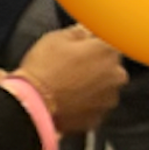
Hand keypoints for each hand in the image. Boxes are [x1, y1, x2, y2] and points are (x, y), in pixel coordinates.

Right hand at [16, 24, 126, 138]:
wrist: (32, 104)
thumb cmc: (44, 69)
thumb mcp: (57, 37)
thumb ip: (80, 31)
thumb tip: (87, 31)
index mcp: (109, 50)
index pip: (111, 40)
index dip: (95, 43)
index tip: (83, 46)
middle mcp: (116, 75)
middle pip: (110, 66)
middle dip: (95, 64)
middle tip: (71, 66)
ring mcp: (109, 99)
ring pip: (104, 87)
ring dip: (92, 85)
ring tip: (68, 85)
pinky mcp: (98, 118)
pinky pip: (95, 106)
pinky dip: (85, 103)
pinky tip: (68, 99)